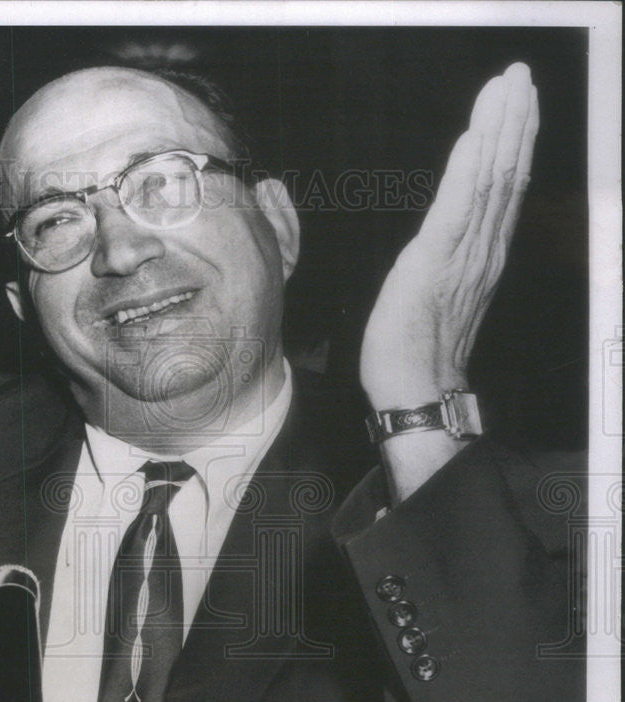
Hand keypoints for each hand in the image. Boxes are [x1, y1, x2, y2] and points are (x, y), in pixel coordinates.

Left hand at [360, 62, 538, 409]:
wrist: (414, 391)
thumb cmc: (417, 352)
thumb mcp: (437, 296)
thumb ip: (448, 262)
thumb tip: (446, 239)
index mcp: (479, 257)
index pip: (500, 190)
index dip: (511, 143)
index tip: (516, 104)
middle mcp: (480, 252)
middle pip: (503, 175)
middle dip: (514, 122)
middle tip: (520, 77)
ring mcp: (462, 257)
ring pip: (488, 182)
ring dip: (498, 130)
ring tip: (507, 88)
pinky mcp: (434, 264)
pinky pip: (456, 209)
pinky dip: (466, 170)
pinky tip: (474, 137)